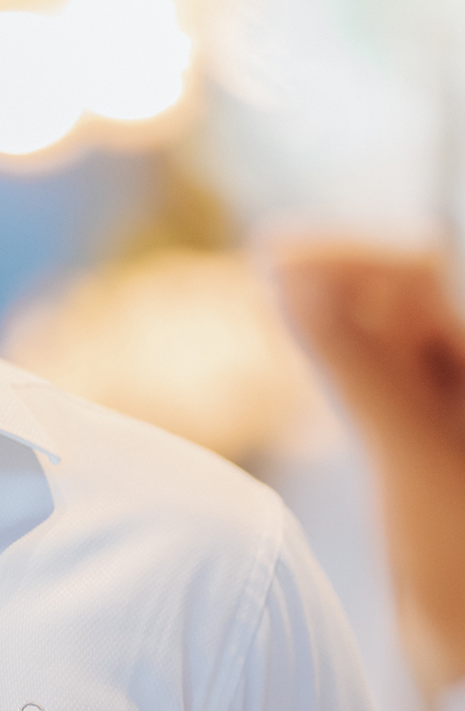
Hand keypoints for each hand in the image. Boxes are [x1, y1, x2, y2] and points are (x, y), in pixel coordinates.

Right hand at [274, 243, 464, 687]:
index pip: (418, 270)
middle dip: (333, 275)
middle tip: (264, 265)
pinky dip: (337, 357)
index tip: (273, 255)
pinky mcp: (429, 451)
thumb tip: (286, 275)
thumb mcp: (411, 457)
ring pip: (387, 336)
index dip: (346, 254)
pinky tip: (303, 351)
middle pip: (402, 295)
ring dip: (329, 313)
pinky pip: (380, 379)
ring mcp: (453, 417)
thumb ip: (353, 363)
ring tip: (270, 299)